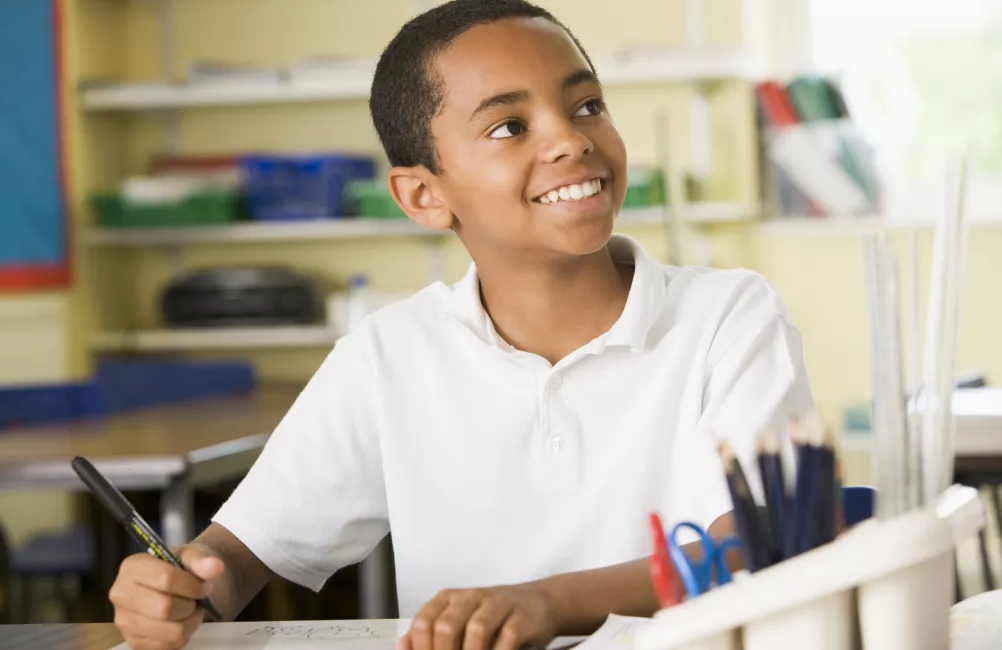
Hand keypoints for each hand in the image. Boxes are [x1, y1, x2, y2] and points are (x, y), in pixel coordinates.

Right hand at [109, 544, 224, 649]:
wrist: (174, 586)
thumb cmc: (180, 569)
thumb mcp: (191, 556)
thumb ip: (202, 561)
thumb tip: (216, 567)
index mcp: (132, 567)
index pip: (166, 579)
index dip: (193, 585)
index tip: (204, 586)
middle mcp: (120, 594)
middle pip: (165, 608)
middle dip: (190, 605)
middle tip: (197, 600)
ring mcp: (124, 621)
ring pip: (170, 631)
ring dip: (190, 622)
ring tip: (191, 611)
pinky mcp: (134, 642)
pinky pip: (167, 646)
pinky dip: (183, 636)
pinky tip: (181, 622)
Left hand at [400, 584, 559, 649]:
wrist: (537, 604)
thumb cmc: (492, 618)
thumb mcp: (459, 621)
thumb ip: (431, 634)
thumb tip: (403, 645)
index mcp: (449, 598)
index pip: (424, 621)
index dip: (421, 648)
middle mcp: (471, 597)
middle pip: (447, 625)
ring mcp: (498, 604)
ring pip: (477, 629)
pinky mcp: (521, 616)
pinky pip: (508, 637)